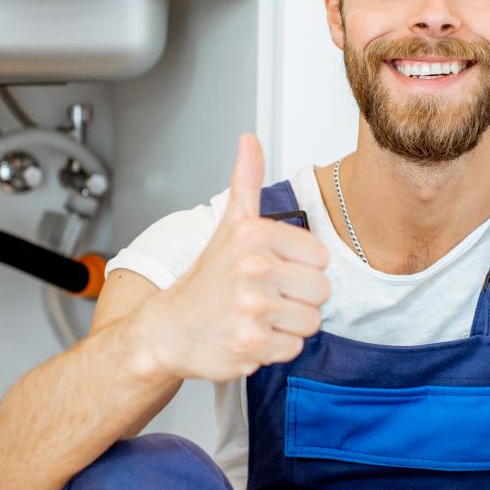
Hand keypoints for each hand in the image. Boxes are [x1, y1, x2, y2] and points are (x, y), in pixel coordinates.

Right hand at [151, 132, 331, 383]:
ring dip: (288, 325)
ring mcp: (252, 307)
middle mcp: (253, 268)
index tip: (272, 271)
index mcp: (255, 235)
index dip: (300, 268)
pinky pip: (294, 347)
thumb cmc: (205, 281)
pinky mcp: (252, 344)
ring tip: (258, 317)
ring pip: (311, 321)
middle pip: (321, 291)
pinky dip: (275, 348)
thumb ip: (245, 181)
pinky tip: (251, 337)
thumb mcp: (228, 225)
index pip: (320, 257)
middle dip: (298, 299)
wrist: (168, 331)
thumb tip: (250, 140)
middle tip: (265, 298)